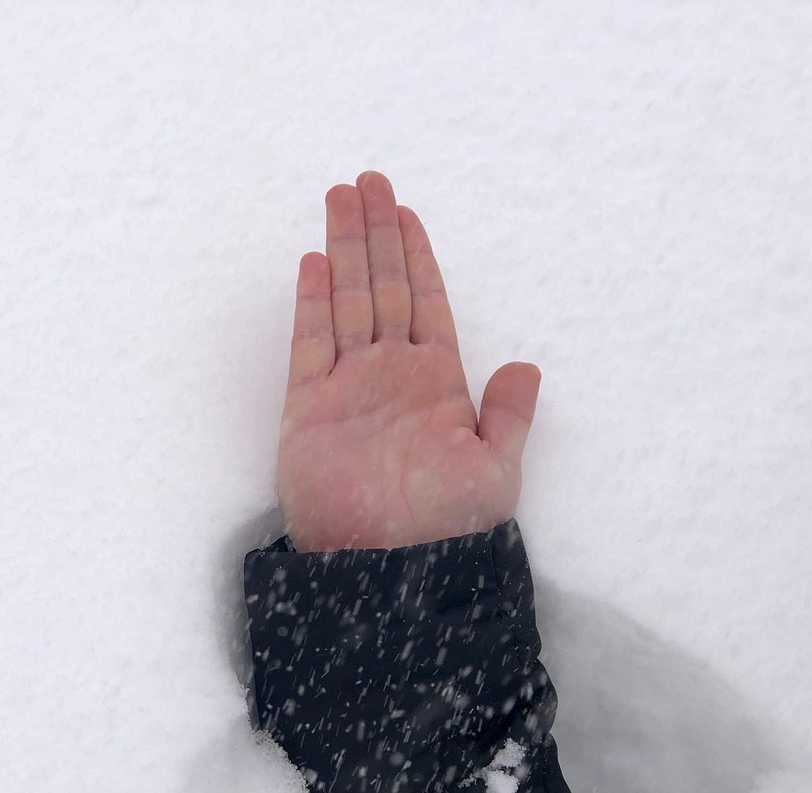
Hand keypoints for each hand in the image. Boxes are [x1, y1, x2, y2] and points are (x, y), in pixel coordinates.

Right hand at [277, 172, 540, 551]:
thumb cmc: (446, 527)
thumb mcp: (497, 472)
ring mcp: (347, 388)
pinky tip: (315, 264)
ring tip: (340, 199)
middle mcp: (389, 375)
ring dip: (345, 250)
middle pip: (383, 286)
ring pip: (347, 302)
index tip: (406, 211)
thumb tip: (525, 364)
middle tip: (368, 181)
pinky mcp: (307, 409)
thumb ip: (507, 416)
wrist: (387, 571)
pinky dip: (312, 305)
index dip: (416, 255)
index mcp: (437, 383)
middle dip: (376, 233)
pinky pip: (309, 345)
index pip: (425, 301)